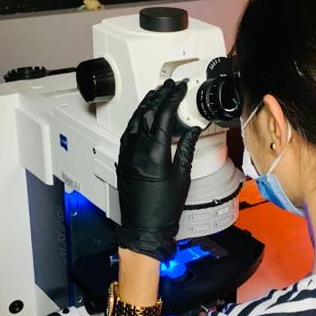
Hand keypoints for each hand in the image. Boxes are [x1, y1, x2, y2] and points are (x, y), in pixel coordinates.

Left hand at [115, 80, 200, 261]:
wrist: (144, 228)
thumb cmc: (163, 209)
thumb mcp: (182, 177)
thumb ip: (187, 150)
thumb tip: (193, 131)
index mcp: (154, 152)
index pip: (163, 115)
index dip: (172, 98)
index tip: (179, 89)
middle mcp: (137, 150)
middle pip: (147, 113)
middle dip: (159, 96)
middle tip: (169, 87)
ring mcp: (127, 154)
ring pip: (135, 120)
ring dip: (146, 105)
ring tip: (156, 95)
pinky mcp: (123, 160)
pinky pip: (128, 132)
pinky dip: (137, 119)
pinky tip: (143, 117)